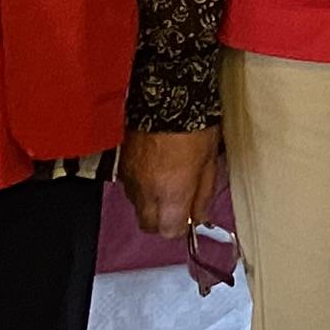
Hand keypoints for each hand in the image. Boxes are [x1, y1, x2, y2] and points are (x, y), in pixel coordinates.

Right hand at [121, 127, 221, 241]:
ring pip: (137, 206)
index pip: (169, 231)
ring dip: (151, 202)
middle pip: (148, 225)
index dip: (180, 227)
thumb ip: (203, 194)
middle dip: (162, 220)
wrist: (166, 97)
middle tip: (177, 204)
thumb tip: (200, 218)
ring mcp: (130, 179)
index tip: (188, 217)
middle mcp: (146, 191)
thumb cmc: (195, 127)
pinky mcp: (120, 166)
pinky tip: (153, 169)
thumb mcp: (210, 162)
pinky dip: (141, 186)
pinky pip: (130, 187)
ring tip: (166, 181)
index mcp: (172, 192)